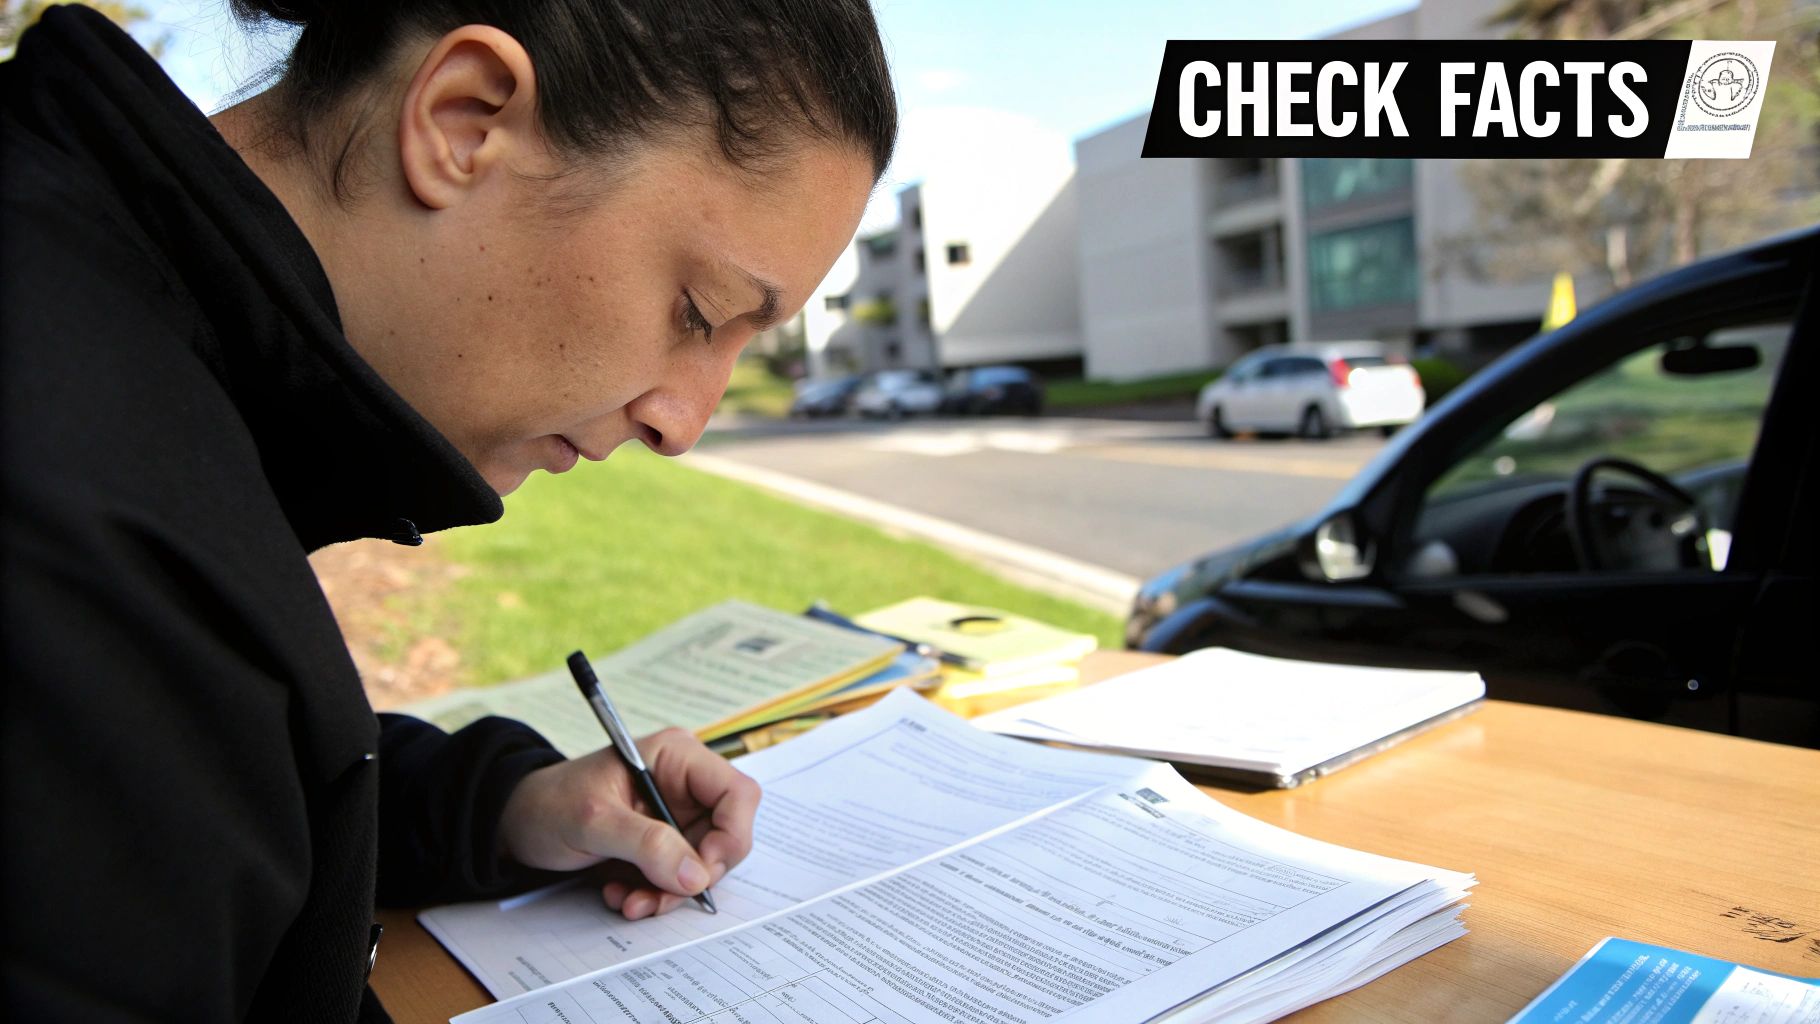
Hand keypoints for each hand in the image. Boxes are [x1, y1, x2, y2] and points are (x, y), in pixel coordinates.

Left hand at [497, 727, 760, 919]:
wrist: (516, 823)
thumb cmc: (548, 803)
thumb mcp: (594, 821)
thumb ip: (647, 845)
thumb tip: (696, 875)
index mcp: (676, 757)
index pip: (737, 793)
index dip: (732, 834)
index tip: (702, 870)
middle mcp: (684, 784)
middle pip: (727, 835)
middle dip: (694, 874)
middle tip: (660, 895)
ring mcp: (675, 815)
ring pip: (703, 864)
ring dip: (670, 892)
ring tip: (630, 900)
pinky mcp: (662, 843)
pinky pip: (679, 877)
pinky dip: (656, 894)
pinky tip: (622, 893)